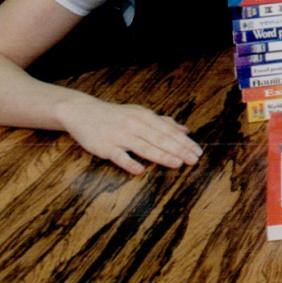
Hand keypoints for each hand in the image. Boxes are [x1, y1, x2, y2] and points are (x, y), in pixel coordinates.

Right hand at [58, 95, 201, 175]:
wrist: (83, 112)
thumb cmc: (116, 115)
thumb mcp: (140, 113)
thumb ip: (163, 122)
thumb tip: (185, 129)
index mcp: (144, 116)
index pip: (169, 131)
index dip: (184, 142)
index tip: (198, 151)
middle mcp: (134, 125)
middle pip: (160, 139)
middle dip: (179, 150)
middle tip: (193, 160)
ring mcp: (120, 136)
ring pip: (144, 147)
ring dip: (162, 155)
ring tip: (177, 163)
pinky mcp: (105, 147)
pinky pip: (119, 156)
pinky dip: (130, 163)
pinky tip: (141, 170)